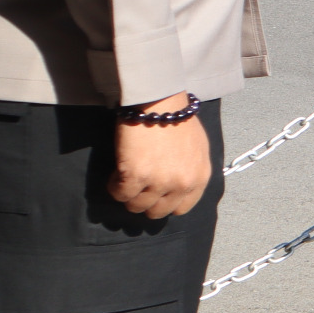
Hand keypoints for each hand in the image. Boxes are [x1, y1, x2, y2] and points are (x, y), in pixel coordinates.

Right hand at [109, 97, 210, 218]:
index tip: (155, 195)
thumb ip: (190, 170)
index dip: (165, 203)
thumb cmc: (176, 119)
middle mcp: (181, 183)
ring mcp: (159, 182)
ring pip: (136, 206)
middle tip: (137, 187)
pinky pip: (119, 194)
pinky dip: (114, 186)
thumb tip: (177, 185)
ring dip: (128, 194)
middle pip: (157, 212)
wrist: (159, 101)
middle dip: (145, 201)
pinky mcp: (136, 176)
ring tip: (126, 177)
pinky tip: (116, 173)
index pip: (182, 208)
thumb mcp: (196, 148)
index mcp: (199, 177)